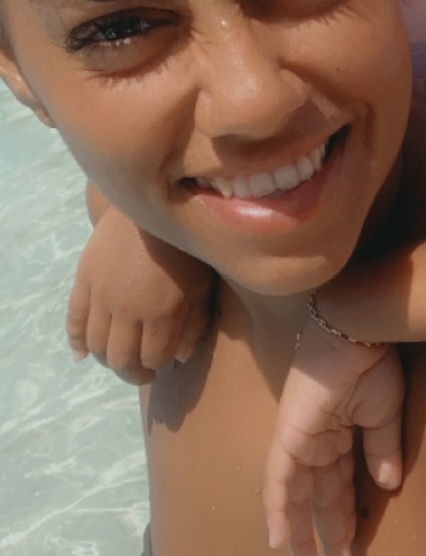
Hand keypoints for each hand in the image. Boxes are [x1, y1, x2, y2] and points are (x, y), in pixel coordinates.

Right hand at [66, 206, 212, 383]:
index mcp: (160, 311)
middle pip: (121, 359)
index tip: (161, 362)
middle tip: (140, 371)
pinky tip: (82, 355)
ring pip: (96, 345)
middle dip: (132, 373)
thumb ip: (193, 324)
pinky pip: (74, 320)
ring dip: (107, 359)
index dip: (157, 365)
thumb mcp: (200, 284)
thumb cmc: (183, 244)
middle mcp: (127, 308)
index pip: (153, 358)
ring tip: (119, 357)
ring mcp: (101, 294)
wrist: (149, 205)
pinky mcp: (84, 278)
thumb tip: (178, 359)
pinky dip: (75, 341)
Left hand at [263, 314, 403, 555]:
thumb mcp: (384, 413)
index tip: (351, 543)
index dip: (345, 513)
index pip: (340, 482)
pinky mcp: (288, 435)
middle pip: (316, 493)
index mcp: (338, 431)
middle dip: (322, 527)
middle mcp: (315, 438)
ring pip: (293, 492)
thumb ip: (382, 449)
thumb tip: (387, 483)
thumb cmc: (371, 364)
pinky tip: (277, 537)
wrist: (354, 334)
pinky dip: (276, 508)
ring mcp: (299, 437)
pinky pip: (276, 479)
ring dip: (296, 527)